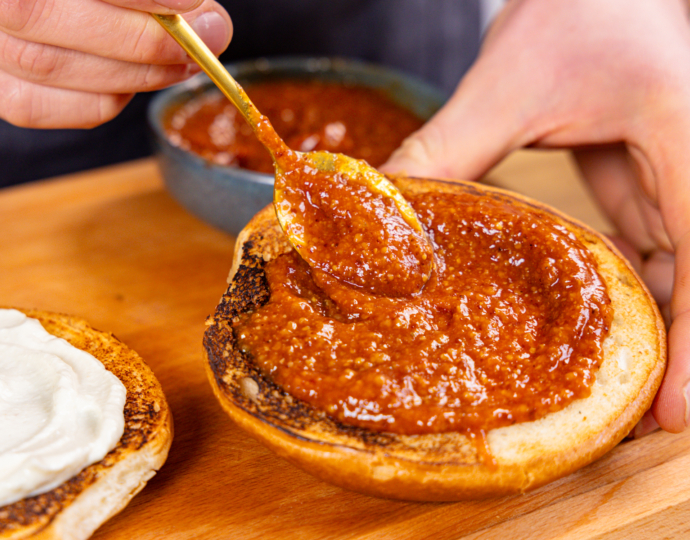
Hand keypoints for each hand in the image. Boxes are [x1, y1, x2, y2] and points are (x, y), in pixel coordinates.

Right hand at [0, 0, 231, 127]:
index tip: (192, 4)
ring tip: (174, 63)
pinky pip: (23, 107)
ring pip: (38, 70)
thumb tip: (195, 10)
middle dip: (138, 40)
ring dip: (124, 74)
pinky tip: (125, 89)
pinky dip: (87, 104)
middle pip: (43, 23)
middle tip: (200, 40)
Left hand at [382, 0, 689, 434]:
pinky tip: (587, 317)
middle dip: (668, 349)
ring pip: (674, 266)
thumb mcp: (510, 84)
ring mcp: (679, 172)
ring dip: (641, 322)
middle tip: (632, 419)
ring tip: (604, 383)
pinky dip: (621, 279)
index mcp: (688, 142)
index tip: (675, 415)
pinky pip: (648, 240)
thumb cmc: (581, 3)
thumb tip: (380, 203)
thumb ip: (448, 150)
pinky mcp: (653, 171)